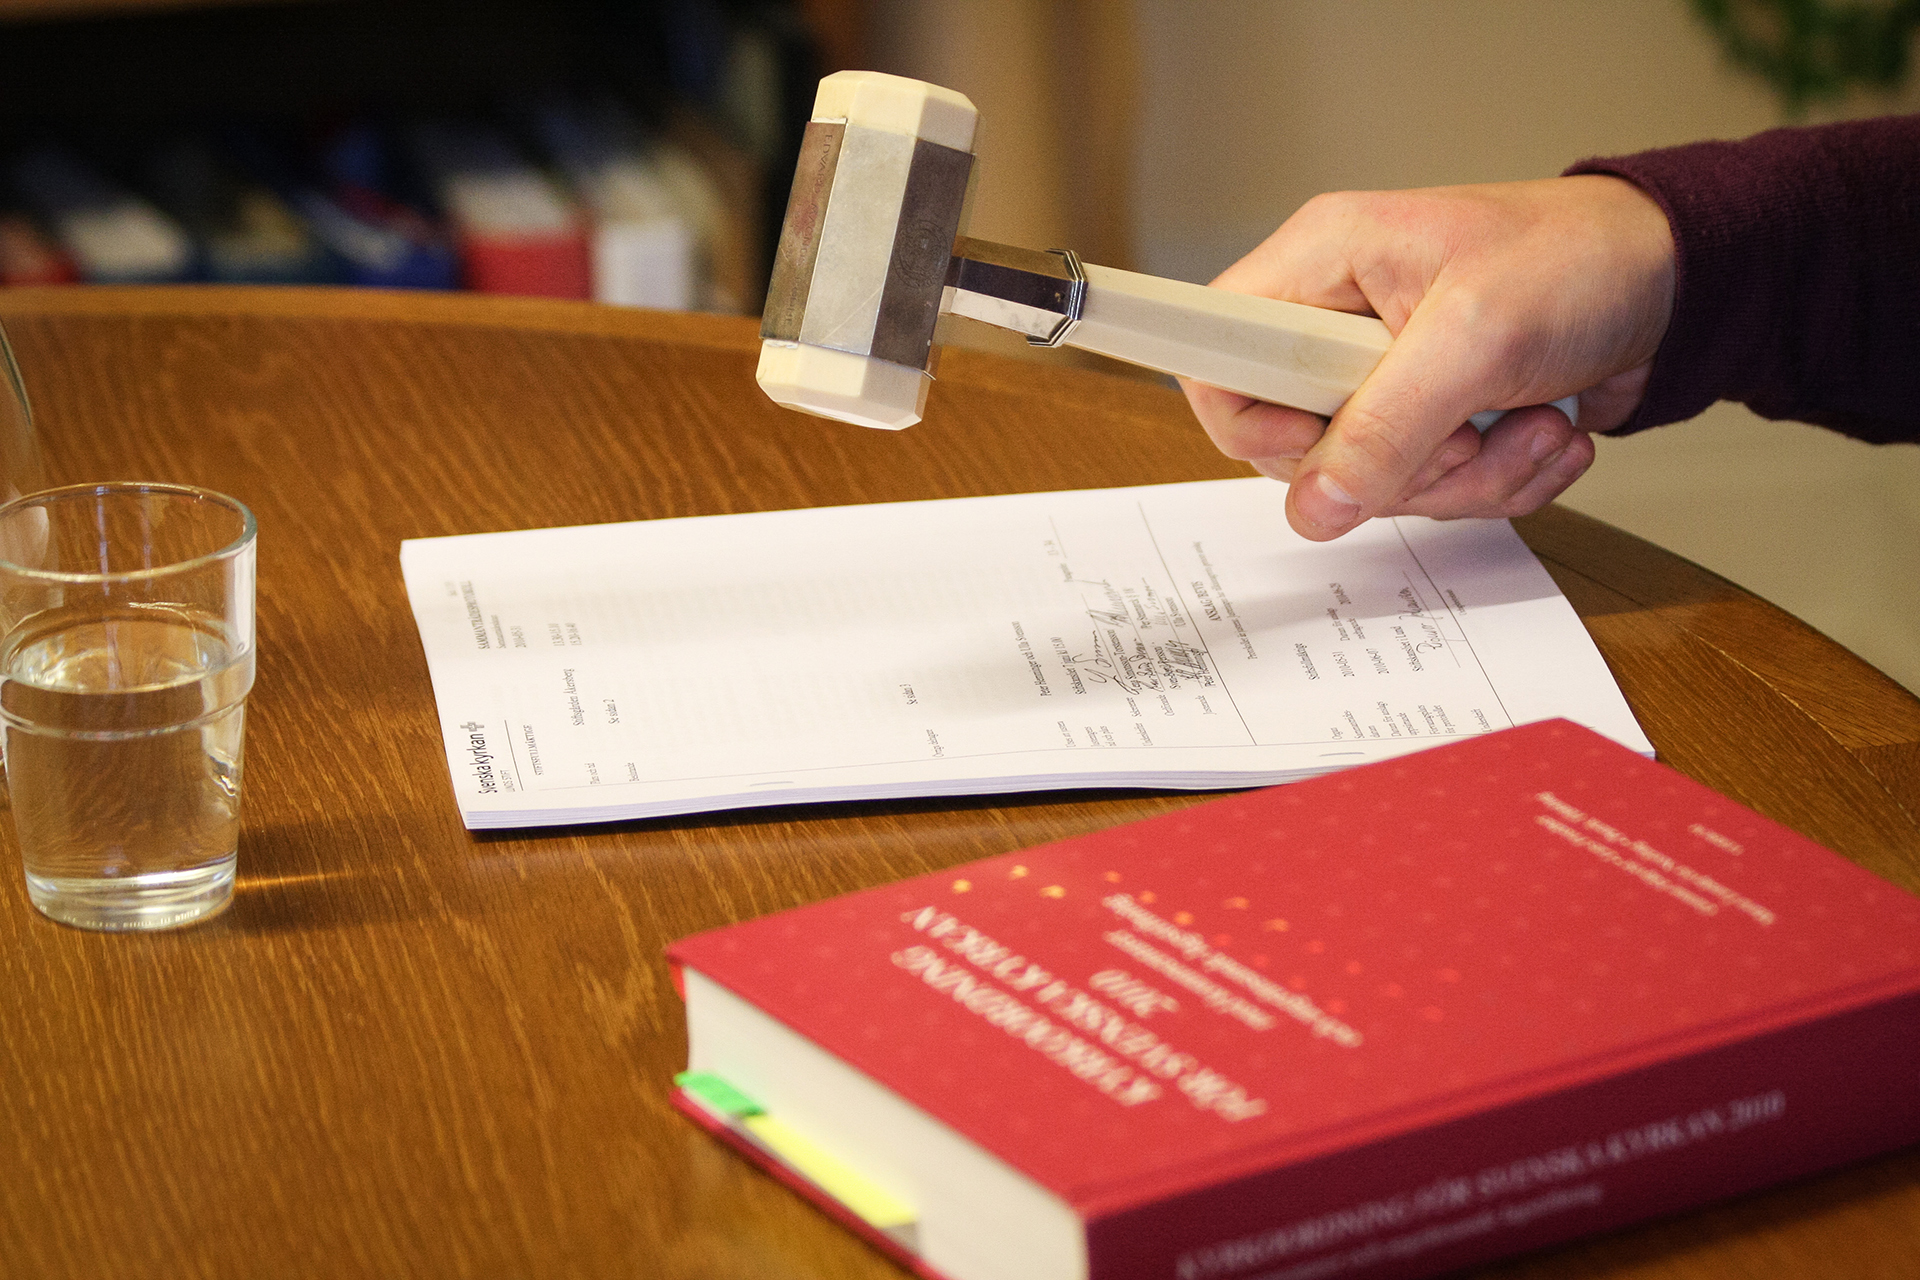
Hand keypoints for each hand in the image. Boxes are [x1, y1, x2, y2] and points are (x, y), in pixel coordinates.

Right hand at [1180, 175, 1674, 539]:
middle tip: (1466, 430)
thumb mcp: (1478, 338)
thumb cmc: (1579, 263)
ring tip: (1533, 424)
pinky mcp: (1431, 417)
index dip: (1255, 421)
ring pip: (1369, 481)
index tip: (1326, 440)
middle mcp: (1337, 323)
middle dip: (1396, 465)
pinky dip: (1497, 481)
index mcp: (1321, 265)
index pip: (1216, 358)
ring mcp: (1384, 376)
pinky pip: (1428, 489)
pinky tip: (1546, 435)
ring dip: (1466, 477)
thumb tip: (1317, 507)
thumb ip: (1386, 427)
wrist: (1679, 281)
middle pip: (1297, 445)